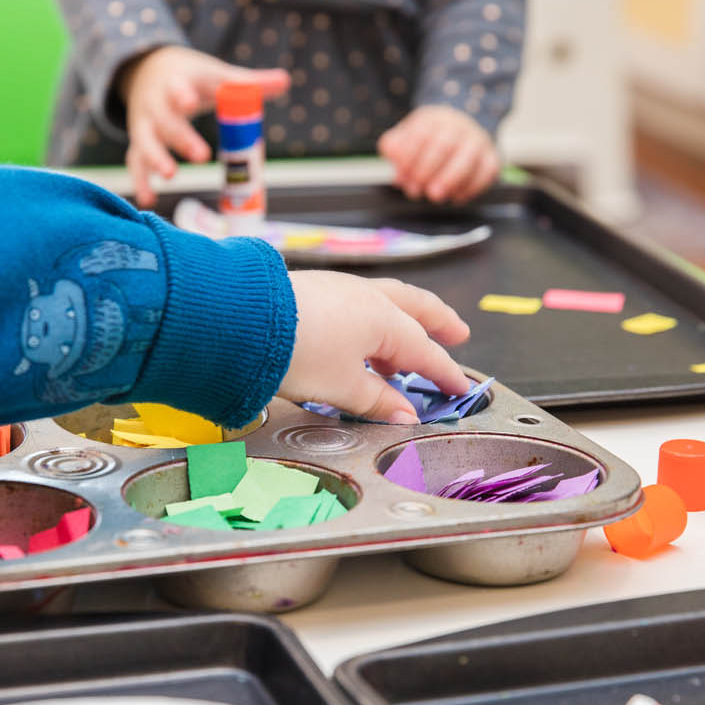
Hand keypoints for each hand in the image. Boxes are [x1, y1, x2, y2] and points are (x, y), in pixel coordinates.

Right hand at [117, 45, 288, 206]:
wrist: (147, 70)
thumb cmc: (191, 78)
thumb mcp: (216, 75)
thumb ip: (249, 82)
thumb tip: (286, 81)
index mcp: (177, 83)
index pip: (178, 87)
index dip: (183, 94)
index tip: (190, 103)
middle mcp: (157, 104)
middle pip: (165, 120)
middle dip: (180, 137)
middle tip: (202, 156)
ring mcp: (145, 124)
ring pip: (144, 142)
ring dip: (155, 159)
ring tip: (171, 176)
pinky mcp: (139, 142)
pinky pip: (136, 162)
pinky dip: (141, 181)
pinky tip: (148, 200)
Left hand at [280, 271, 470, 422]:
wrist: (243, 321)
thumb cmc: (299, 353)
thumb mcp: (342, 388)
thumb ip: (377, 402)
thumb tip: (405, 416)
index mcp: (384, 320)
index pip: (425, 351)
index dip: (444, 372)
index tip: (460, 387)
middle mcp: (368, 297)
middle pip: (415, 306)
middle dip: (438, 321)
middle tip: (457, 333)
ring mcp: (340, 288)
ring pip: (386, 300)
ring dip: (403, 322)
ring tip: (403, 352)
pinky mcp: (315, 288)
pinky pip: (359, 302)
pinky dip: (373, 320)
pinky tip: (361, 342)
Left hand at [378, 105, 498, 203]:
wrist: (459, 130)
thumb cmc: (428, 141)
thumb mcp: (406, 137)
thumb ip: (395, 147)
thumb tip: (393, 159)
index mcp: (433, 119)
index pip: (421, 134)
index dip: (410, 157)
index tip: (402, 177)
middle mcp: (458, 126)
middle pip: (444, 145)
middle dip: (427, 170)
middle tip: (415, 190)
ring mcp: (477, 141)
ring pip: (468, 157)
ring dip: (450, 178)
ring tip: (435, 195)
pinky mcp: (491, 157)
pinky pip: (487, 171)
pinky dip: (472, 187)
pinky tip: (456, 198)